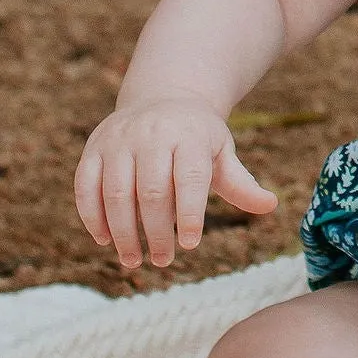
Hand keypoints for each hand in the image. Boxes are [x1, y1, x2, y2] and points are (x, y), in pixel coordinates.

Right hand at [74, 94, 276, 271]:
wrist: (163, 98)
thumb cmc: (198, 138)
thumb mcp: (223, 153)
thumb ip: (242, 183)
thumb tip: (271, 205)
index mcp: (188, 135)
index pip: (189, 177)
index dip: (189, 213)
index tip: (190, 244)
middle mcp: (151, 134)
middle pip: (151, 191)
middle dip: (156, 232)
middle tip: (164, 260)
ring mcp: (118, 140)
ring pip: (116, 192)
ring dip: (123, 232)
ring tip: (134, 259)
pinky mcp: (94, 148)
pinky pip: (86, 186)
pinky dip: (92, 217)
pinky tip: (105, 240)